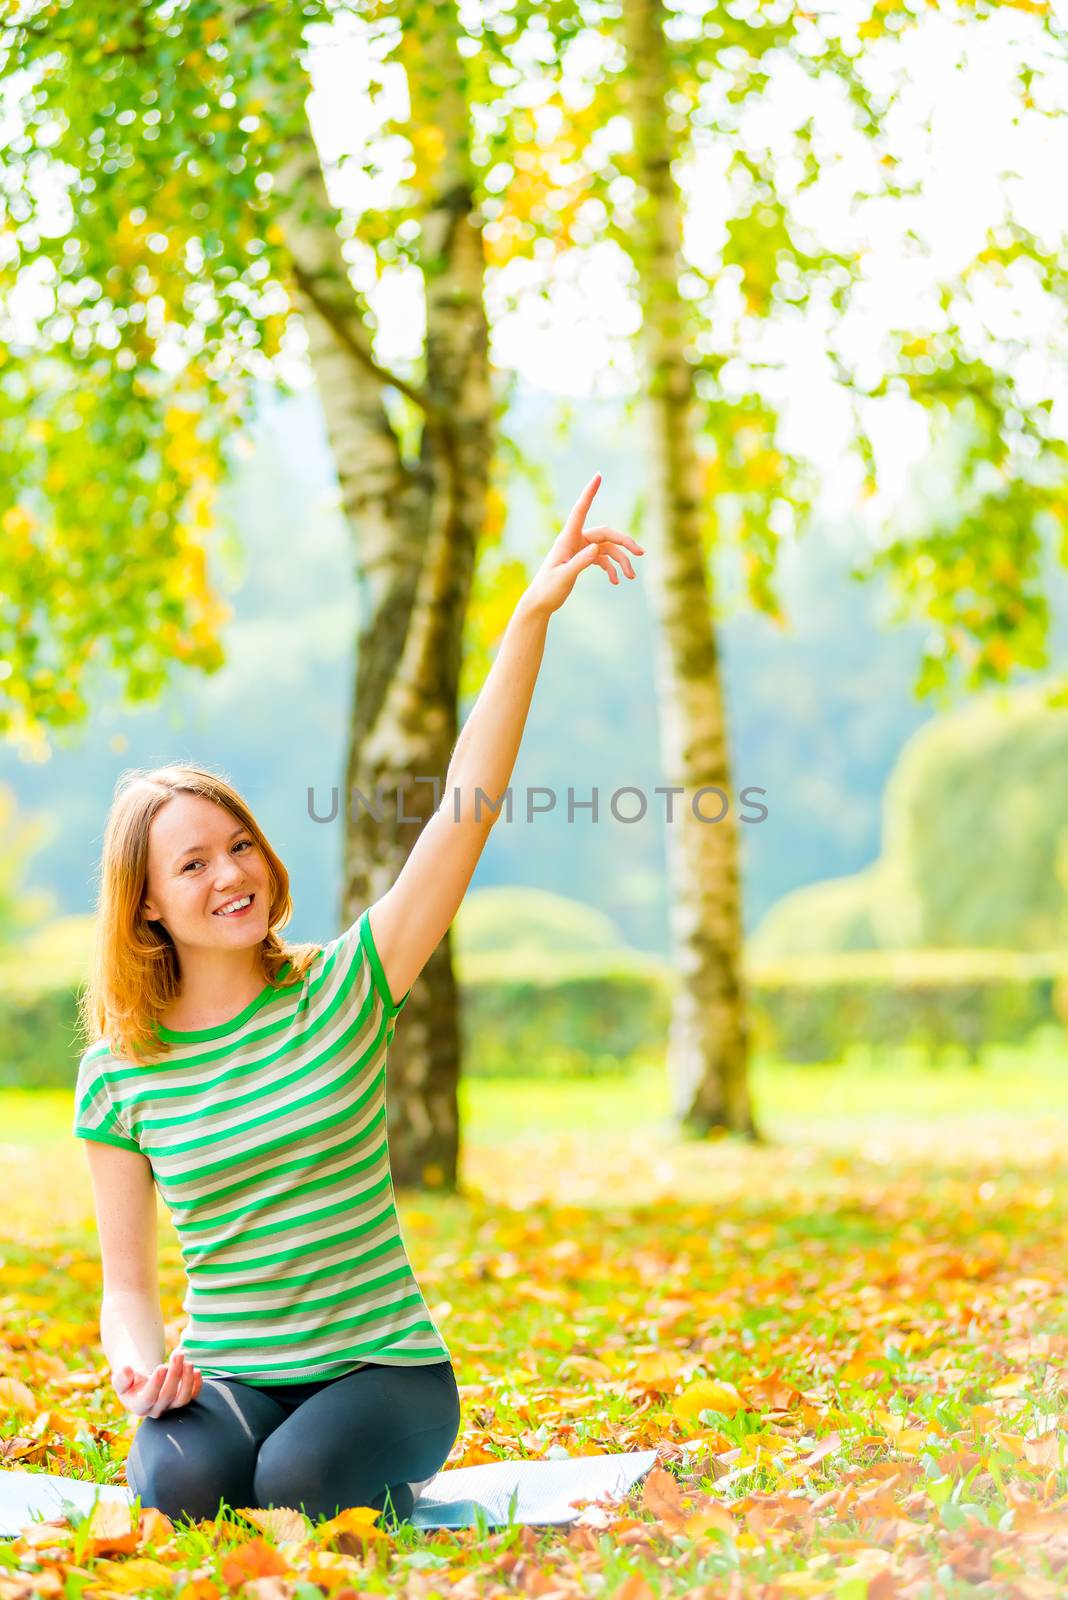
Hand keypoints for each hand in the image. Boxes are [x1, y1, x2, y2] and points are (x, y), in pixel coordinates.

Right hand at [112, 1350, 203, 1416]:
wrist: (142, 1384)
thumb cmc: (130, 1381)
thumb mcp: (121, 1379)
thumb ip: (121, 1377)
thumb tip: (126, 1370)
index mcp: (139, 1406)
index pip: (149, 1398)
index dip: (156, 1383)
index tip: (162, 1366)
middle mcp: (156, 1409)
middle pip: (168, 1395)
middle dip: (175, 1373)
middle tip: (178, 1354)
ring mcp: (171, 1406)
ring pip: (183, 1399)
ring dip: (187, 1380)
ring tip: (188, 1361)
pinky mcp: (182, 1399)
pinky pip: (193, 1397)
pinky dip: (197, 1385)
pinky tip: (197, 1370)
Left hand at [523, 473, 643, 618]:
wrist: (540, 603)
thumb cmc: (548, 589)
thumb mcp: (563, 577)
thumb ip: (579, 562)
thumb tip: (596, 549)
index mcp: (567, 538)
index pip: (580, 510)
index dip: (590, 493)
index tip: (598, 476)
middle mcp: (575, 540)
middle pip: (606, 534)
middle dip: (624, 542)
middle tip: (641, 553)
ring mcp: (581, 549)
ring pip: (608, 549)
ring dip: (621, 561)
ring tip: (631, 577)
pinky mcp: (583, 560)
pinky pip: (603, 559)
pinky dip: (612, 569)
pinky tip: (617, 581)